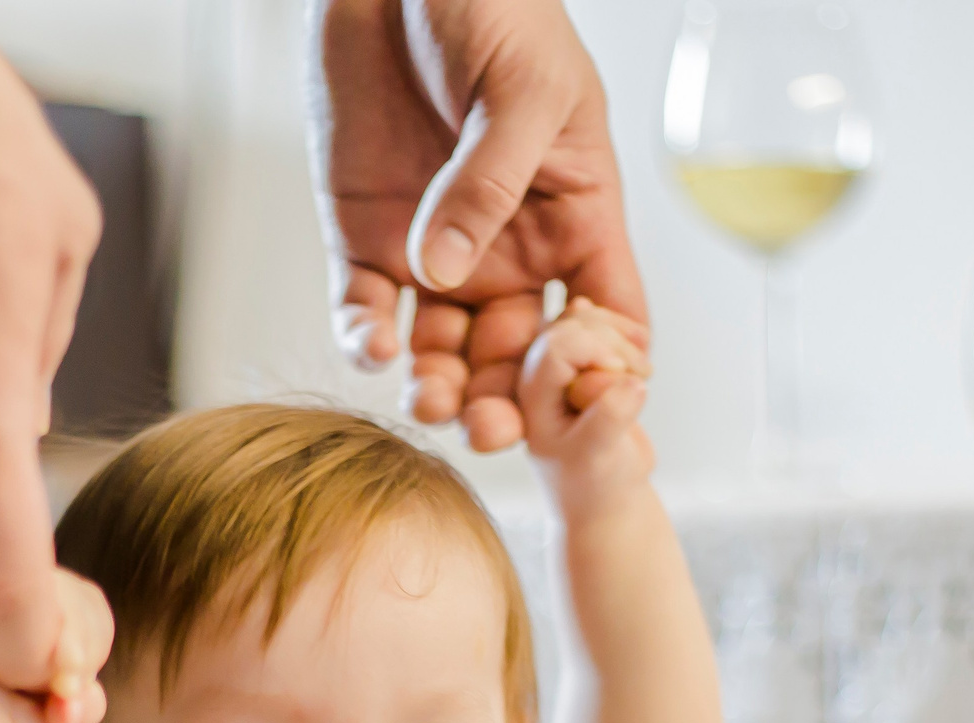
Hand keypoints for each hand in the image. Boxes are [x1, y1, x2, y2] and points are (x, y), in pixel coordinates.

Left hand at [312, 0, 647, 452]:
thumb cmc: (489, 5)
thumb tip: (450, 275)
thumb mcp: (520, 86)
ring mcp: (436, 250)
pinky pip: (368, 313)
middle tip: (490, 429)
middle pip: (521, 357)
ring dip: (439, 388)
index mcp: (574, 215)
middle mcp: (509, 248)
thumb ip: (490, 182)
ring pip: (444, 352)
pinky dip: (367, 341)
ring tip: (429, 402)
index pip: (607, 315)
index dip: (605, 371)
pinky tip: (372, 347)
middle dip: (510, 403)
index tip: (589, 408)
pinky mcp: (366, 240)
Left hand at [519, 299, 652, 494]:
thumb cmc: (594, 484)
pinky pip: (597, 325)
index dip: (596, 349)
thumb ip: (609, 418)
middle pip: (573, 327)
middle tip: (644, 374)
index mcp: (531, 398)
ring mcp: (560, 367)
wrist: (604, 496)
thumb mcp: (599, 457)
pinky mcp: (583, 361)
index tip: (628, 376)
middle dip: (614, 341)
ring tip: (645, 369)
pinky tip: (641, 341)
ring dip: (622, 334)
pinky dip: (623, 329)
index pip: (558, 348)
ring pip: (585, 319)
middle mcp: (539, 376)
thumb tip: (631, 382)